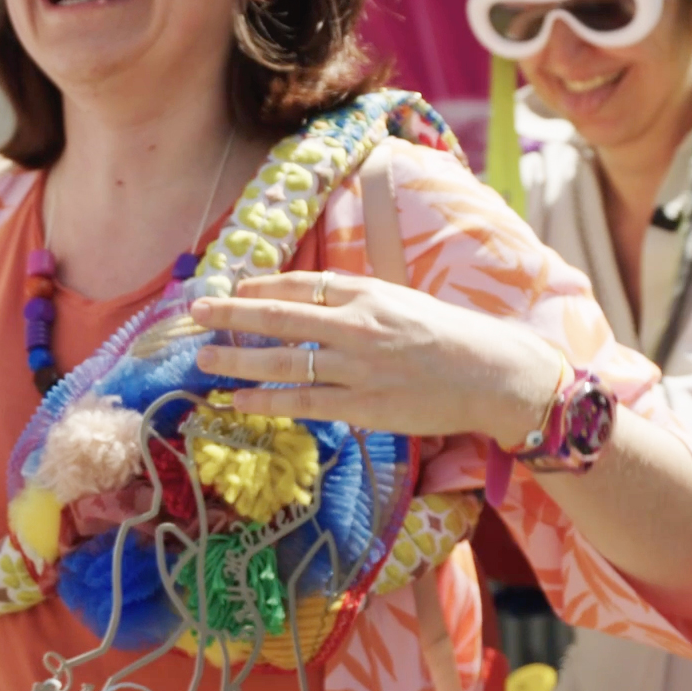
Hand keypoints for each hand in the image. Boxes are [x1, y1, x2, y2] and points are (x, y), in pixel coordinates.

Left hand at [189, 272, 562, 444]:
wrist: (494, 375)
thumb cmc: (450, 337)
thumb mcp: (402, 300)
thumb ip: (358, 300)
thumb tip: (312, 301)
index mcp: (368, 293)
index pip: (301, 285)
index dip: (261, 287)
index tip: (232, 290)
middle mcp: (357, 325)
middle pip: (281, 316)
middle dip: (232, 314)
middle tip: (197, 311)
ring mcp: (358, 367)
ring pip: (284, 360)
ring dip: (238, 358)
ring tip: (204, 357)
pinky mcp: (363, 405)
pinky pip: (302, 401)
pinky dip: (266, 399)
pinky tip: (237, 398)